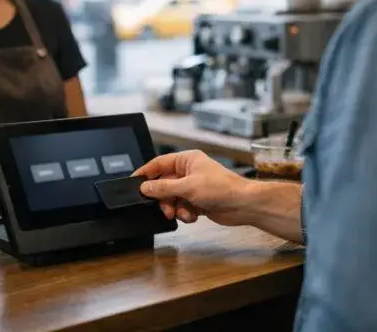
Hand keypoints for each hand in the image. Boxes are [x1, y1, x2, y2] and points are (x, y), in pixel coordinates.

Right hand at [133, 150, 252, 225]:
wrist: (242, 204)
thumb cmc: (219, 188)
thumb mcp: (187, 186)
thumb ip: (163, 187)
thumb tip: (144, 187)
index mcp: (187, 160)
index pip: (159, 163)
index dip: (146, 173)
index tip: (133, 183)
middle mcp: (189, 171)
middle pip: (164, 184)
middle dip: (164, 198)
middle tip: (165, 208)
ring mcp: (193, 187)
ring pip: (172, 198)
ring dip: (176, 208)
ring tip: (183, 214)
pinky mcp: (198, 201)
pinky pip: (182, 207)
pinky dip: (185, 213)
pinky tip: (193, 216)